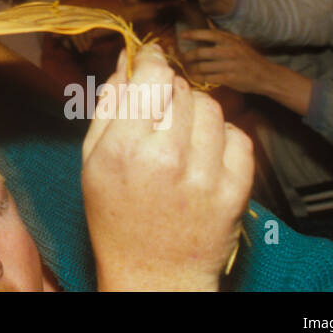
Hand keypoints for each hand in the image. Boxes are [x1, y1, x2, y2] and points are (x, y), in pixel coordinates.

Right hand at [82, 43, 253, 290]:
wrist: (154, 275)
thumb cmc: (115, 216)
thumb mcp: (92, 160)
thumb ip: (108, 107)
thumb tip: (127, 62)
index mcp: (125, 149)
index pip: (151, 78)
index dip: (153, 60)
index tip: (152, 57)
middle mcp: (168, 158)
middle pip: (181, 89)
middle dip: (170, 89)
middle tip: (160, 107)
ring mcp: (206, 176)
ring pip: (212, 108)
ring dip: (196, 110)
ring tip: (181, 131)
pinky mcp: (235, 191)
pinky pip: (239, 137)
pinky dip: (223, 135)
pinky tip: (205, 150)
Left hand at [178, 28, 274, 94]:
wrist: (266, 76)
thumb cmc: (249, 59)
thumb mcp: (238, 44)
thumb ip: (223, 39)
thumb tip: (205, 32)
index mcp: (230, 41)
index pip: (207, 34)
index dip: (193, 34)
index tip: (182, 35)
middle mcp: (228, 51)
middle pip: (200, 52)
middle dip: (187, 56)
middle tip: (182, 57)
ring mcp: (229, 65)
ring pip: (202, 66)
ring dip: (192, 69)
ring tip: (187, 69)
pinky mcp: (229, 78)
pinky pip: (208, 78)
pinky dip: (199, 78)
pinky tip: (195, 78)